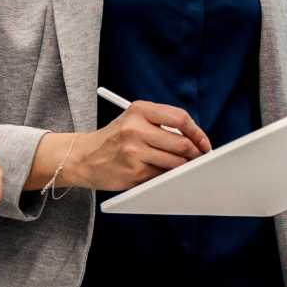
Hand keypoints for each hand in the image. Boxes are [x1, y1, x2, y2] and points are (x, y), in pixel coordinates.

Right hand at [71, 102, 210, 192]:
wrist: (83, 157)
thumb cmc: (115, 139)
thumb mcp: (133, 120)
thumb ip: (162, 124)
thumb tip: (196, 141)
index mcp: (139, 110)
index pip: (179, 118)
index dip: (197, 132)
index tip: (204, 143)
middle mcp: (135, 128)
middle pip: (181, 143)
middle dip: (194, 154)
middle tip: (198, 159)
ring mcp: (133, 151)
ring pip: (174, 162)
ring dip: (181, 168)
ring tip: (178, 167)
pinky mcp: (133, 171)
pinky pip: (161, 175)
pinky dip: (165, 176)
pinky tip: (157, 172)